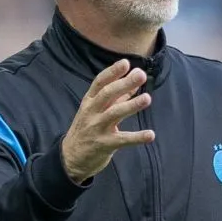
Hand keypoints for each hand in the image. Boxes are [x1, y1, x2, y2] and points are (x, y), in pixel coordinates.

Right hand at [62, 59, 154, 183]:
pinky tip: (150, 135)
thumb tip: (134, 82)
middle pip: (107, 95)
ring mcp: (97, 128)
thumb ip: (116, 97)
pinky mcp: (104, 145)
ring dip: (131, 105)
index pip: (99, 82)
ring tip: (147, 98)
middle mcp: (91, 112)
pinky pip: (122, 140)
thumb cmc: (87, 129)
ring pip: (114, 114)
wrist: (71, 158)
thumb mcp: (96, 111)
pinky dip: (137, 137)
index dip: (112, 72)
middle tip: (141, 75)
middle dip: (124, 84)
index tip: (126, 63)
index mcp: (89, 102)